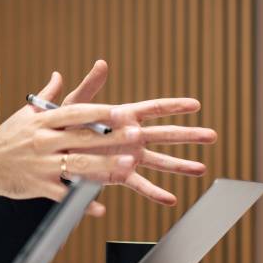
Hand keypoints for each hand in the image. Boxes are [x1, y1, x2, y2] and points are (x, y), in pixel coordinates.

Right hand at [0, 59, 216, 212]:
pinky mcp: (39, 186)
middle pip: (83, 138)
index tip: (123, 111)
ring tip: (129, 167)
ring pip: (78, 165)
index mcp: (42, 121)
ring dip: (105, 166)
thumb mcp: (25, 115)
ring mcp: (41, 164)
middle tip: (138, 135)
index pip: (75, 113)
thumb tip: (59, 75)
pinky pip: (65, 196)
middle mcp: (43, 141)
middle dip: (112, 137)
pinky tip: (100, 208)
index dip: (100, 112)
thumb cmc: (8, 138)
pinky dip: (83, 204)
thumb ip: (47, 96)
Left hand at [45, 60, 216, 205]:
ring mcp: (126, 155)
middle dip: (188, 134)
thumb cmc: (60, 125)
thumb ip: (89, 87)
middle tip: (212, 135)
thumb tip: (101, 63)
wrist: (49, 151)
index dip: (174, 105)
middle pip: (164, 134)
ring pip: (159, 160)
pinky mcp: (117, 174)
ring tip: (201, 169)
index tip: (196, 104)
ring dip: (180, 165)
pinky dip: (154, 193)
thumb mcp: (74, 105)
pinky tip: (170, 199)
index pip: (153, 108)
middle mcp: (129, 136)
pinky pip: (138, 184)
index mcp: (122, 116)